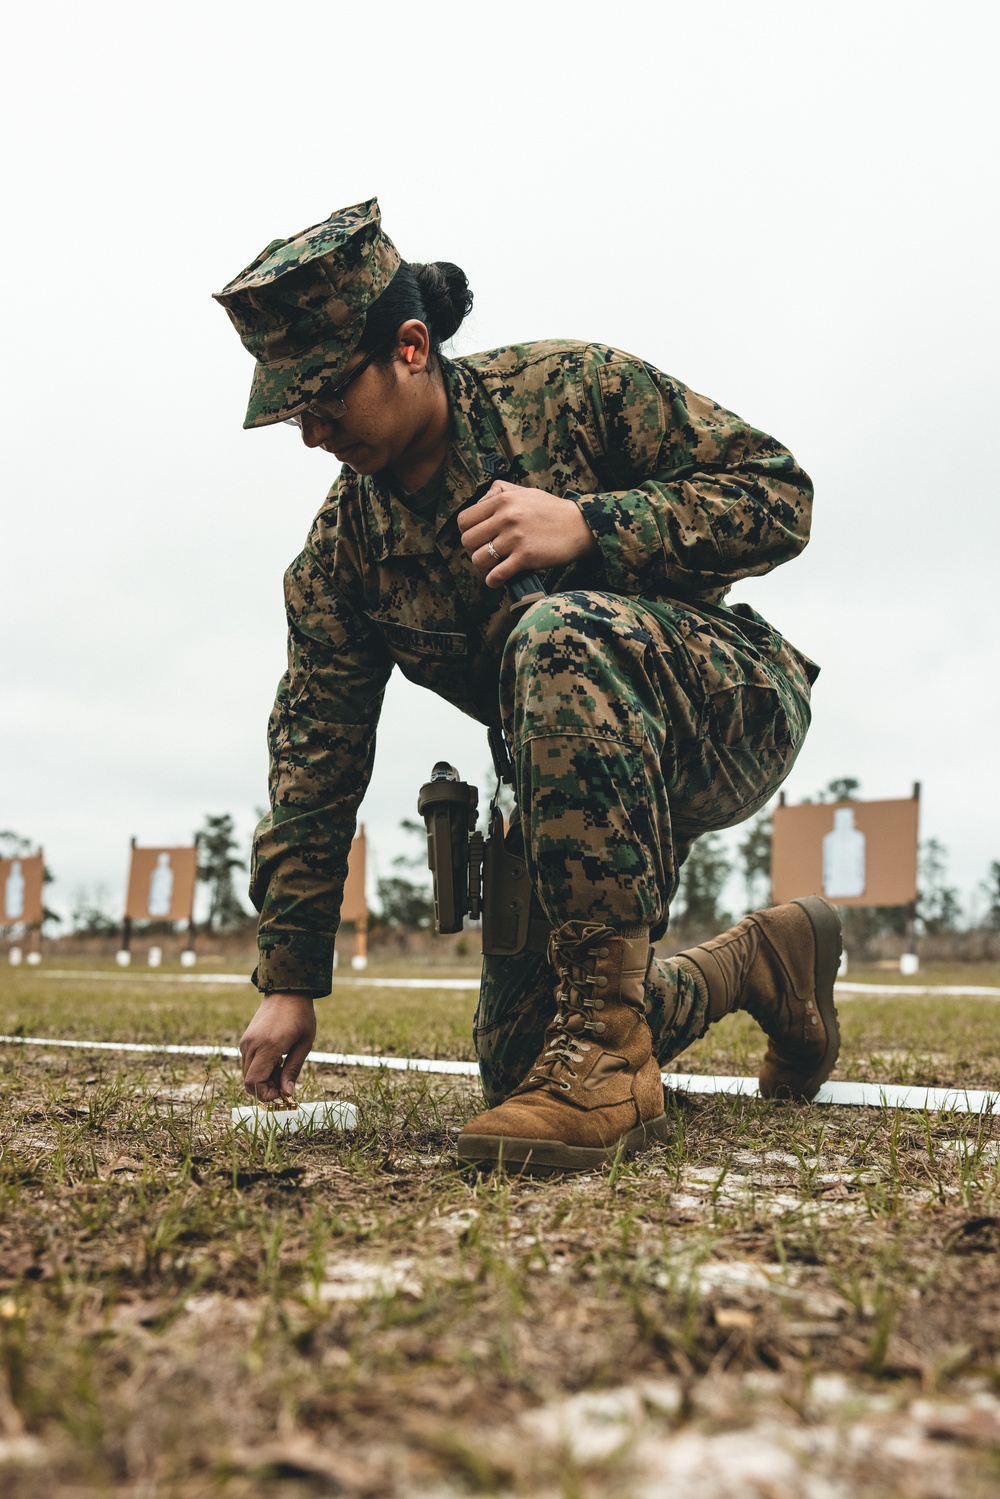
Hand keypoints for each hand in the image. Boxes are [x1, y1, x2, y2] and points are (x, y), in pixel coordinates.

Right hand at [239, 993, 316, 1101]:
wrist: (287, 992)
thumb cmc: (300, 1016)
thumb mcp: (304, 1044)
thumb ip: (293, 1070)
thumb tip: (286, 1093)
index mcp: (269, 1046)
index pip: (254, 1081)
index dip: (265, 1094)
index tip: (281, 1093)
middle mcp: (252, 1045)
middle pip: (248, 1081)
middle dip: (265, 1088)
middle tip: (284, 1082)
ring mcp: (246, 1042)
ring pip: (247, 1073)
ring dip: (263, 1078)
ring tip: (283, 1067)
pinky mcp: (245, 1040)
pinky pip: (247, 1062)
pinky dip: (259, 1068)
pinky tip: (276, 1060)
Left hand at [457, 481, 597, 588]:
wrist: (581, 525)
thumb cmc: (553, 511)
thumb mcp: (525, 491)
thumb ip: (501, 491)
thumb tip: (479, 502)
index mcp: (502, 500)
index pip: (464, 519)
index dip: (467, 532)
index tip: (477, 538)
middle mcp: (505, 517)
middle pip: (468, 540)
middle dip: (473, 550)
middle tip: (485, 553)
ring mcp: (515, 538)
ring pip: (479, 559)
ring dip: (484, 566)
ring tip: (494, 566)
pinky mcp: (525, 557)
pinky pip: (497, 574)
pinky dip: (493, 581)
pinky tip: (497, 579)